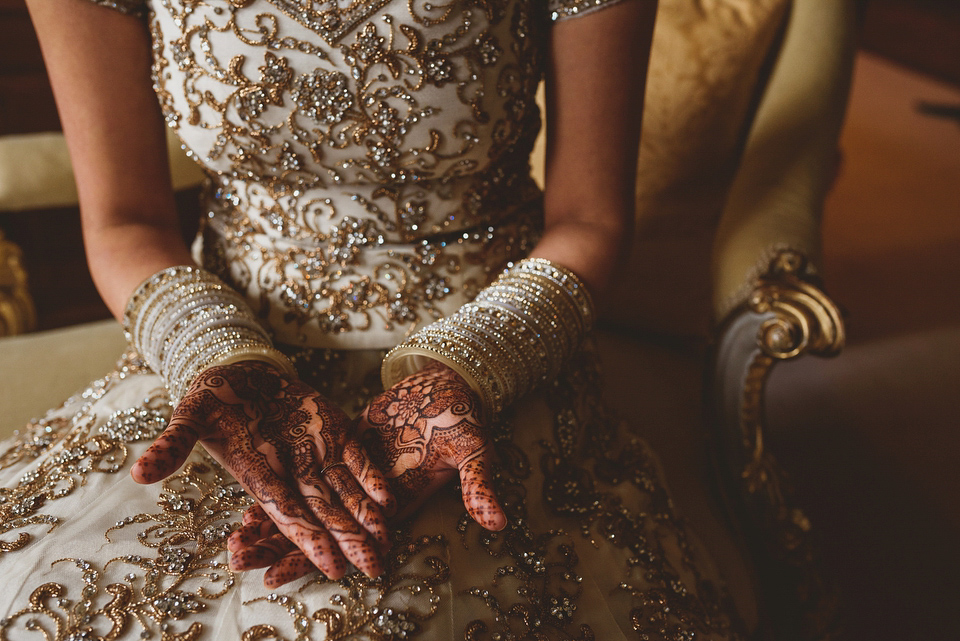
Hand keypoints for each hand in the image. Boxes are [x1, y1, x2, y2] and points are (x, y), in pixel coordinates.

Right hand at [130, 361, 394, 583]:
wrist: (242, 371)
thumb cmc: (213, 397)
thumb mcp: (191, 414)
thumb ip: (173, 443)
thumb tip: (138, 472)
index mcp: (259, 476)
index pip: (288, 514)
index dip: (309, 539)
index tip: (331, 566)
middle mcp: (292, 474)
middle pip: (324, 514)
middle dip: (349, 541)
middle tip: (374, 569)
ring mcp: (317, 455)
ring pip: (347, 494)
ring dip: (367, 518)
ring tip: (389, 543)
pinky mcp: (335, 434)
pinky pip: (358, 461)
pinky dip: (373, 479)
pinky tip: (391, 500)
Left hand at [228, 361, 505, 586]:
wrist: (453, 386)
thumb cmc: (464, 418)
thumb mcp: (474, 449)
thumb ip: (479, 485)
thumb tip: (499, 521)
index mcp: (394, 503)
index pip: (345, 542)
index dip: (311, 559)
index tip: (273, 578)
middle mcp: (369, 499)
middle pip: (318, 531)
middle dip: (278, 547)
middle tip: (237, 560)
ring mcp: (355, 476)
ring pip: (310, 506)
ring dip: (275, 521)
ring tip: (234, 540)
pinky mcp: (345, 451)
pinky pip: (309, 475)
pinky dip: (285, 486)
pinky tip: (251, 498)